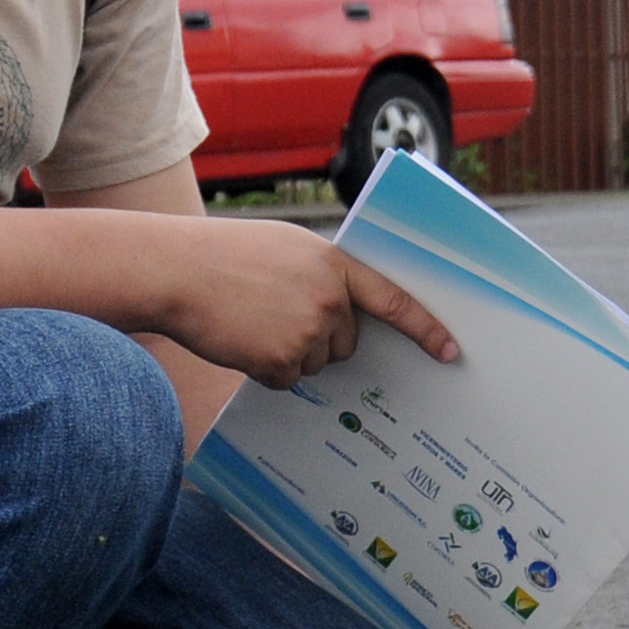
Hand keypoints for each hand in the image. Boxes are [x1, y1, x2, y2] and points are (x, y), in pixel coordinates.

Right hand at [160, 219, 457, 388]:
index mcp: (335, 265)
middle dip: (319, 337)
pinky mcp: (282, 360)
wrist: (178, 271)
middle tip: (276, 313)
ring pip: (315, 363)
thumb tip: (343, 313)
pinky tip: (242, 339)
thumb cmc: (226, 256)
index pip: (394, 301)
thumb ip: (324, 275)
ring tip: (253, 320)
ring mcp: (308, 331)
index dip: (425, 328)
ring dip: (287, 352)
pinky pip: (287, 379)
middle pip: (346, 342)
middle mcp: (330, 299)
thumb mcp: (287, 249)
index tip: (450, 351)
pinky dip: (264, 368)